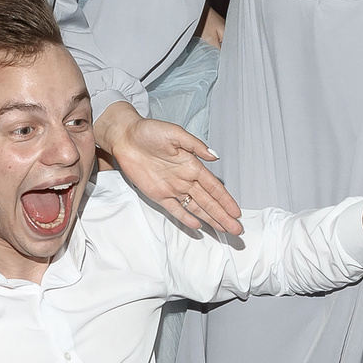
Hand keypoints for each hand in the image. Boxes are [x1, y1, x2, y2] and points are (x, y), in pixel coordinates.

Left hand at [99, 102, 241, 236]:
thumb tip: (214, 156)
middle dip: (223, 216)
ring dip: (210, 219)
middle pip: (208, 201)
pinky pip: (175, 209)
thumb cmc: (149, 131)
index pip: (213, 187)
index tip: (236, 212)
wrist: (125, 137)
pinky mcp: (158, 194)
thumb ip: (195, 146)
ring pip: (196, 207)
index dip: (226, 200)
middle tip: (236, 230)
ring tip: (224, 230)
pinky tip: (198, 226)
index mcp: (192, 165)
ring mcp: (172, 188)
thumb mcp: (175, 134)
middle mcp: (185, 179)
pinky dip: (186, 218)